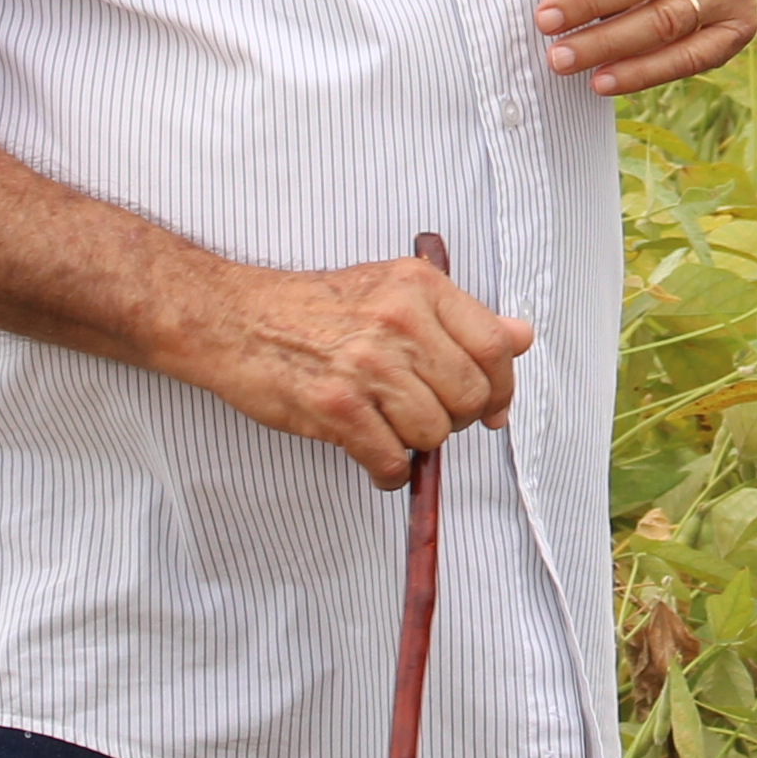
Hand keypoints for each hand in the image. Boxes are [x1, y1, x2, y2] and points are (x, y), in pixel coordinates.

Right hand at [188, 239, 531, 486]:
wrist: (234, 319)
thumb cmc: (314, 307)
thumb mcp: (393, 289)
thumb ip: (460, 316)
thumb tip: (521, 337)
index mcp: (419, 286)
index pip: (495, 346)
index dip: (502, 387)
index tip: (493, 408)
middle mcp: (399, 320)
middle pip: (470, 396)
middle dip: (457, 420)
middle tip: (428, 417)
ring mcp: (367, 364)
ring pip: (434, 433)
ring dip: (417, 444)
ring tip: (390, 428)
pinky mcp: (335, 406)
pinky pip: (391, 460)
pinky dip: (389, 471)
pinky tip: (373, 454)